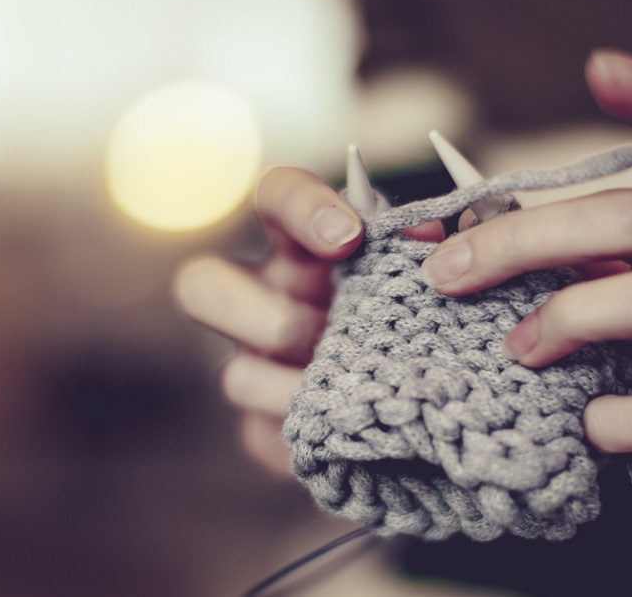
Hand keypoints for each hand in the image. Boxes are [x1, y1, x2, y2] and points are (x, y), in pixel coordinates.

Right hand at [174, 167, 442, 475]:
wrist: (431, 401)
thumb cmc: (426, 315)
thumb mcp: (429, 277)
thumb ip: (425, 252)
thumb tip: (426, 233)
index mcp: (304, 246)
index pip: (275, 196)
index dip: (300, 207)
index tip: (350, 236)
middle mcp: (264, 298)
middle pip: (200, 284)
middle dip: (262, 314)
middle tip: (323, 333)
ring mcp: (256, 365)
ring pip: (235, 377)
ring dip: (298, 389)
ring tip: (359, 394)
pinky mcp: (262, 428)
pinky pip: (264, 435)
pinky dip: (314, 435)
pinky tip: (357, 434)